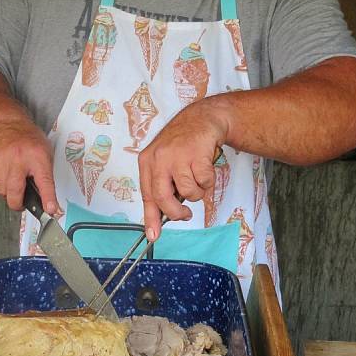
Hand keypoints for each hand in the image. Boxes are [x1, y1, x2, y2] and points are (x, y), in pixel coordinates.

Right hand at [0, 119, 59, 214]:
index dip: (48, 198)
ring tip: (14, 179)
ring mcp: (1, 161)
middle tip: (23, 203)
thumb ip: (45, 175)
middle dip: (18, 204)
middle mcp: (18, 159)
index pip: (44, 181)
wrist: (5, 123)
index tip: (50, 210)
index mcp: (37, 156)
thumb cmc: (27, 139)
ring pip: (2, 191)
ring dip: (8, 192)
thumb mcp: (45, 152)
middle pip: (15, 193)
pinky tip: (5, 173)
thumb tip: (47, 200)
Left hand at [138, 98, 229, 240]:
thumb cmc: (182, 145)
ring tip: (197, 178)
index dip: (150, 218)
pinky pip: (204, 182)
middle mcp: (159, 158)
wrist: (201, 119)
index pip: (147, 195)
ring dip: (197, 192)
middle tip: (185, 214)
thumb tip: (160, 218)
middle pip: (163, 198)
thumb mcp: (164, 161)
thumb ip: (162, 185)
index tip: (153, 235)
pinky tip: (205, 167)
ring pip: (188, 192)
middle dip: (176, 212)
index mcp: (147, 161)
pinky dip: (208, 181)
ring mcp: (178, 155)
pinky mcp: (197, 154)